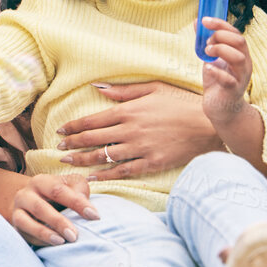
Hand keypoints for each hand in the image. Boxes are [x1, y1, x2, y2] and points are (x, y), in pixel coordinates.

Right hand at [10, 173, 98, 246]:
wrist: (34, 202)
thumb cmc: (60, 194)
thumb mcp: (72, 186)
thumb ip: (80, 192)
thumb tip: (87, 208)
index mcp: (41, 181)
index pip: (58, 190)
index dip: (77, 203)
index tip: (95, 216)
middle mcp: (25, 194)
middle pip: (39, 207)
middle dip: (58, 222)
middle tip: (74, 235)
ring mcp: (17, 211)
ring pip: (25, 222)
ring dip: (43, 233)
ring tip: (61, 242)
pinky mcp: (16, 227)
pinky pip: (24, 235)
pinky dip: (38, 241)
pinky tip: (53, 246)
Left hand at [57, 82, 220, 179]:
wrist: (208, 124)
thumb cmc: (181, 102)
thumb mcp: (153, 88)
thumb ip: (124, 91)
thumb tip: (98, 88)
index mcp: (128, 110)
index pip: (91, 120)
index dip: (72, 127)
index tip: (60, 131)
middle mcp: (130, 130)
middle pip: (92, 139)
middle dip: (71, 144)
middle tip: (57, 149)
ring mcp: (140, 148)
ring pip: (103, 156)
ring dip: (82, 160)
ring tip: (67, 162)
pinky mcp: (151, 163)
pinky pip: (123, 171)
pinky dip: (105, 176)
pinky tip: (91, 178)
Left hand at [199, 18, 253, 132]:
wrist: (222, 108)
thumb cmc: (217, 81)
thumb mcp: (211, 59)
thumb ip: (205, 42)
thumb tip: (196, 21)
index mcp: (240, 53)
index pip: (235, 33)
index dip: (221, 24)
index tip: (204, 20)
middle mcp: (244, 64)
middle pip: (240, 42)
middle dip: (221, 36)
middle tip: (206, 43)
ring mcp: (240, 77)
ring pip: (239, 58)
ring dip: (221, 50)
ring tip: (207, 52)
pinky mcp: (233, 91)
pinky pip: (229, 80)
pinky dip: (217, 72)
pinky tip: (207, 68)